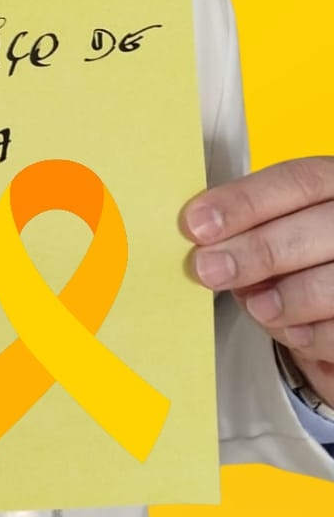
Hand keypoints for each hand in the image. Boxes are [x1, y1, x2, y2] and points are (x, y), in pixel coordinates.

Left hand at [182, 157, 333, 404]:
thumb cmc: (301, 247)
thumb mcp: (281, 220)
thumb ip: (251, 224)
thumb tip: (203, 240)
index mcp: (333, 183)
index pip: (296, 181)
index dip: (244, 201)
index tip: (196, 224)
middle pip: (313, 230)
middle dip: (256, 252)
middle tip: (207, 270)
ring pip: (331, 284)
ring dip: (285, 299)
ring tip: (255, 307)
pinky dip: (309, 335)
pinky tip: (288, 329)